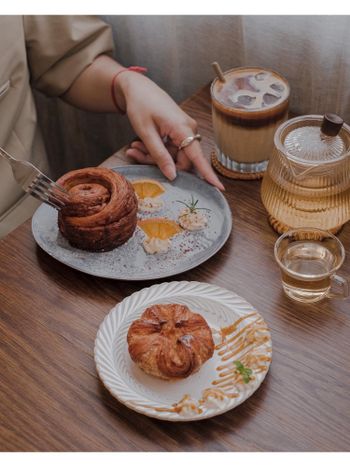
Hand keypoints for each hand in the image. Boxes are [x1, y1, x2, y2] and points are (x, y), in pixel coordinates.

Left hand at [115, 72, 223, 190]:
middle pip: (180, 160)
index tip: (219, 188)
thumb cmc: (141, 105)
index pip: (198, 157)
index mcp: (183, 129)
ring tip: (135, 146)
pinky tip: (139, 144)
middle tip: (137, 154)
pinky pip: (170, 149)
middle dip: (159, 163)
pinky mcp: (179, 132)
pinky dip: (155, 150)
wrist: (138, 87)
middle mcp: (189, 130)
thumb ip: (160, 155)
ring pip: (173, 156)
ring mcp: (185, 131)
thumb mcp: (146, 133)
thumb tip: (173, 176)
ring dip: (153, 156)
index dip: (208, 174)